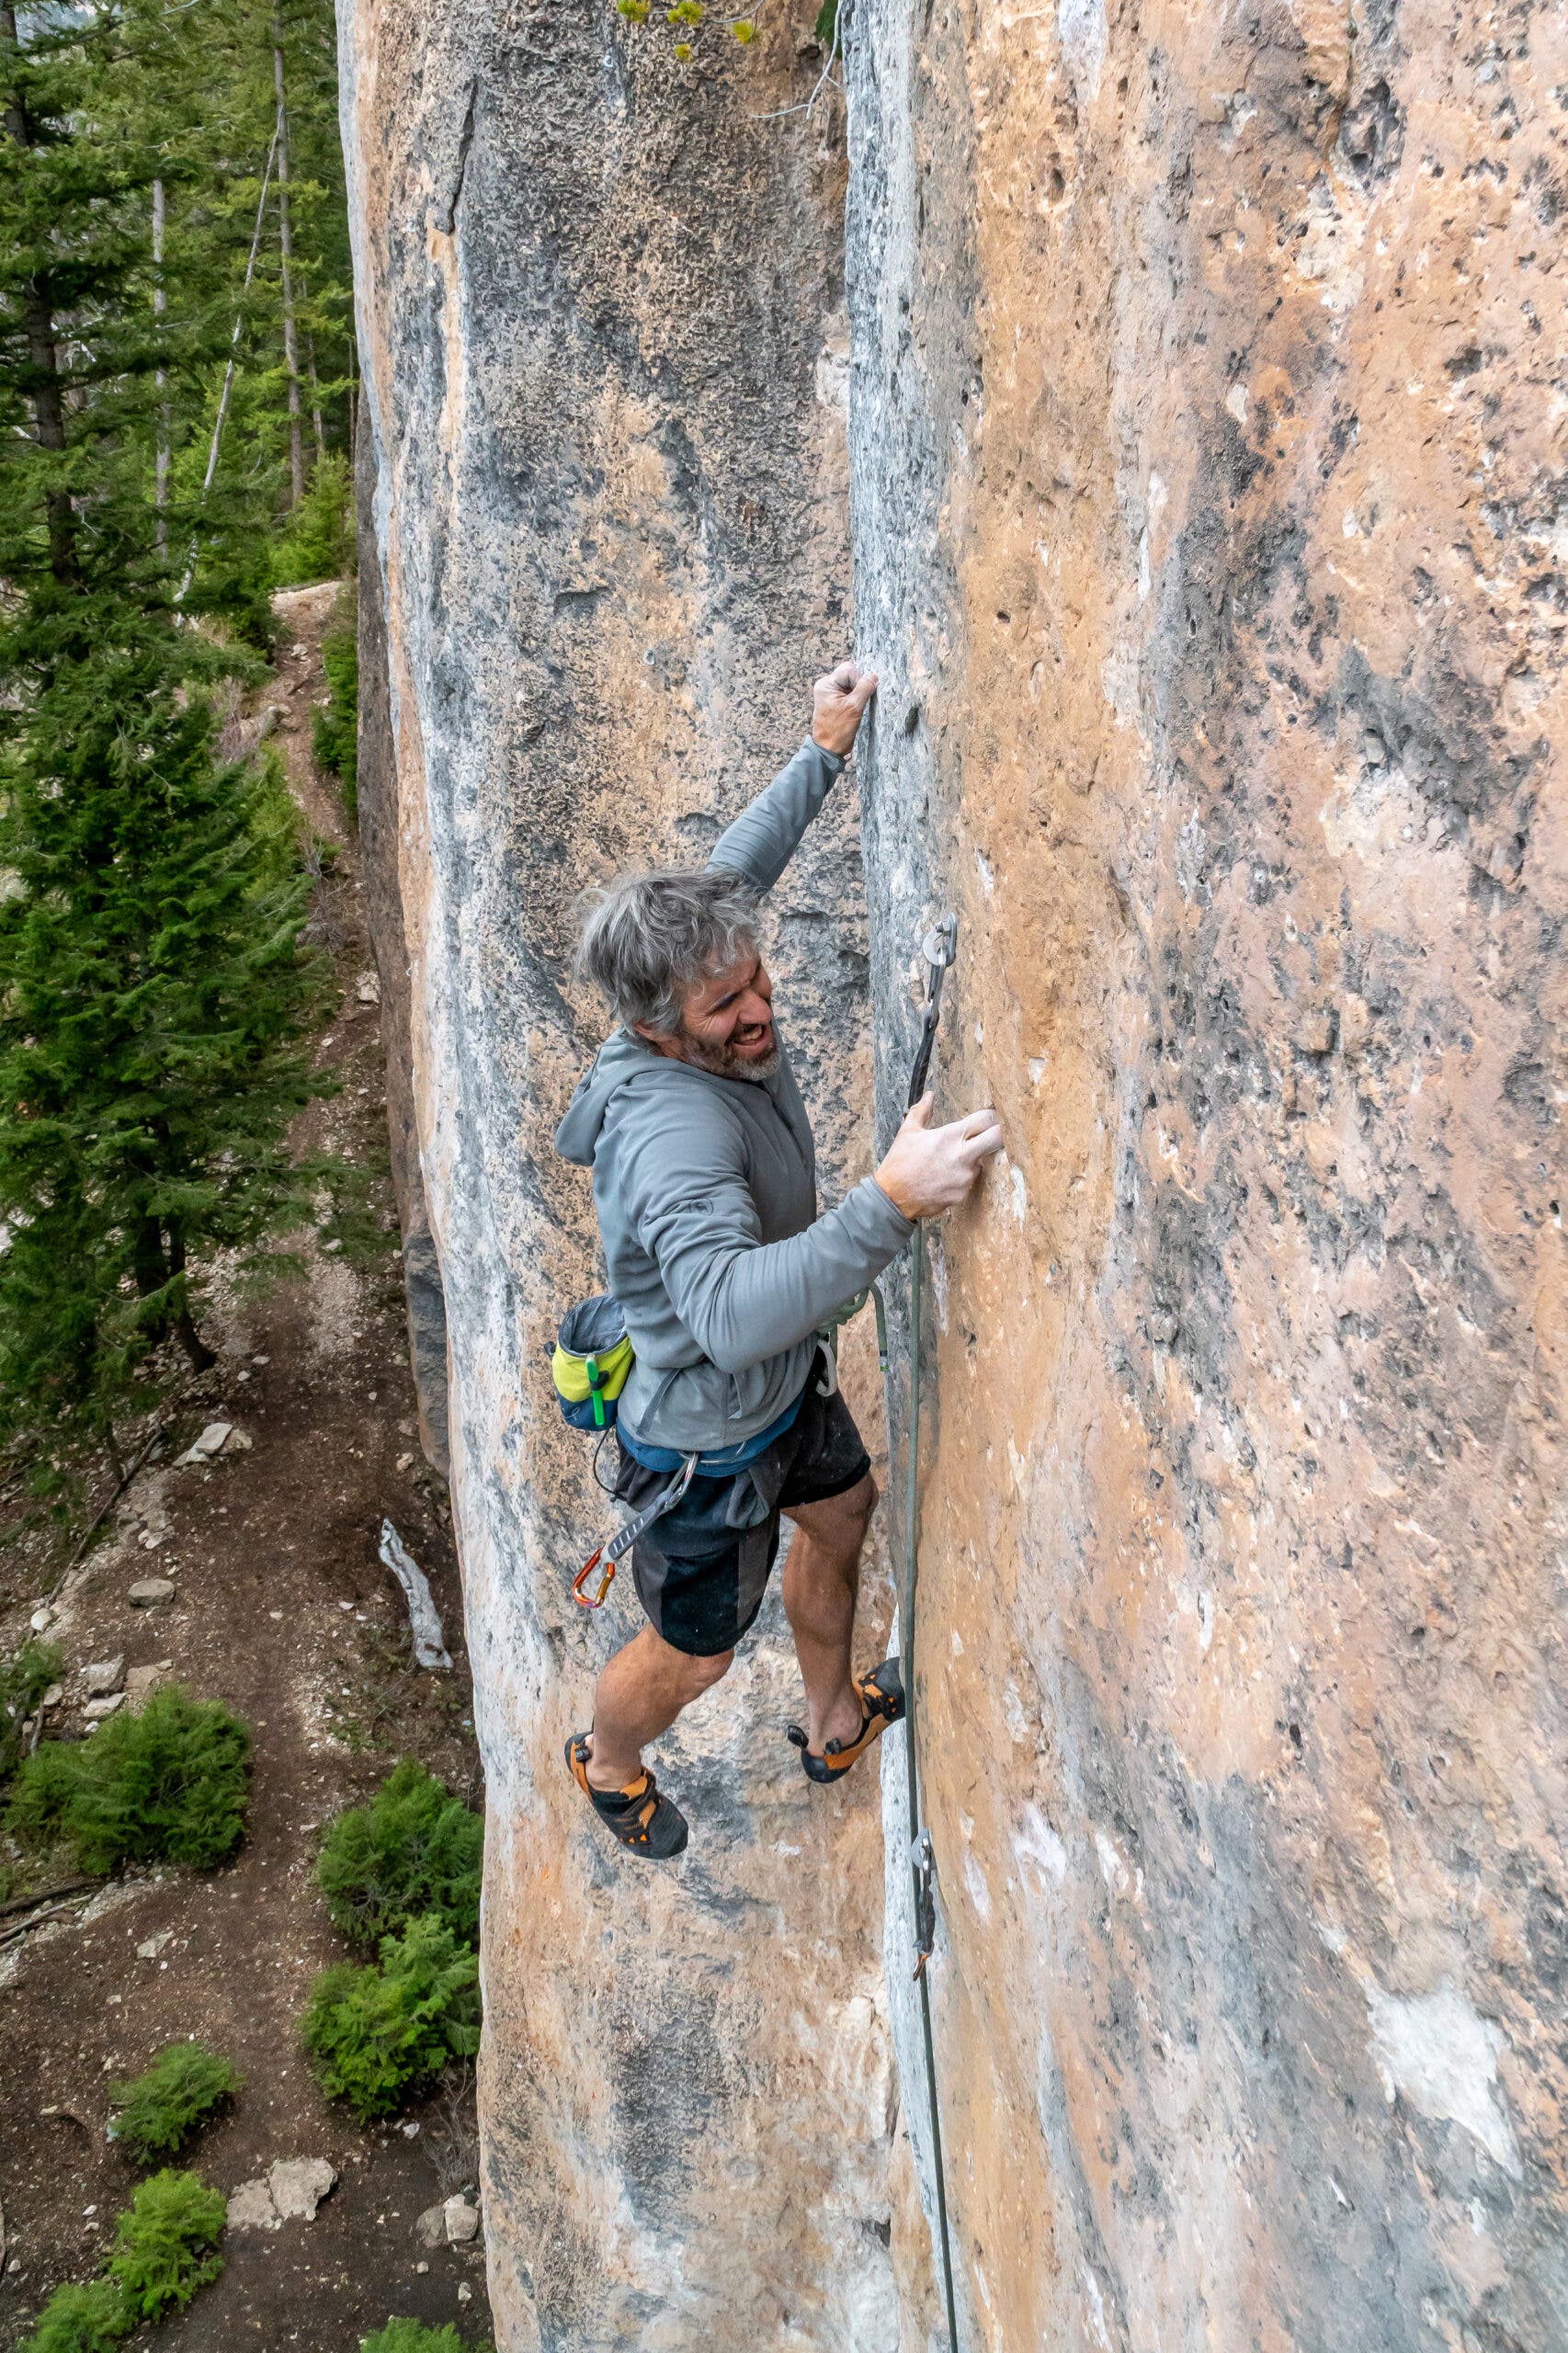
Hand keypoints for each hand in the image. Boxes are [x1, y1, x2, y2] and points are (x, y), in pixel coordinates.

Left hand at [811, 660, 877, 756]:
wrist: (830, 749)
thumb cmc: (838, 730)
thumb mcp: (854, 708)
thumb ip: (864, 689)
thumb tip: (873, 676)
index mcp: (826, 684)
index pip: (848, 670)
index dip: (860, 679)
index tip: (862, 696)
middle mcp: (827, 686)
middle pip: (850, 673)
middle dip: (860, 684)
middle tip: (861, 700)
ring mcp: (832, 693)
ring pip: (852, 682)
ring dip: (860, 691)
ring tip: (858, 705)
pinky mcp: (838, 700)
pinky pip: (851, 691)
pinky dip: (858, 697)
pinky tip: (857, 707)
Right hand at [875, 1094, 1003, 1220]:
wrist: (893, 1197)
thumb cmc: (899, 1162)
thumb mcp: (908, 1131)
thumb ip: (922, 1111)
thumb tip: (929, 1095)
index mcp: (950, 1136)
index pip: (985, 1119)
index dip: (992, 1115)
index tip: (993, 1116)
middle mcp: (962, 1156)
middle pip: (997, 1138)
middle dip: (1000, 1133)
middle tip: (996, 1131)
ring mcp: (965, 1177)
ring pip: (983, 1161)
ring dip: (975, 1158)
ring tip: (953, 1160)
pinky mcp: (963, 1194)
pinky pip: (970, 1181)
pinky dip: (963, 1176)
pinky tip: (946, 1176)